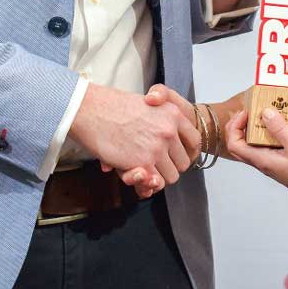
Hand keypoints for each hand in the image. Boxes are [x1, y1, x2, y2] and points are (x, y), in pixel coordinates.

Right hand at [69, 84, 200, 190]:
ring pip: (171, 177)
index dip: (185, 151)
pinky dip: (145, 183)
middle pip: (184, 162)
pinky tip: (134, 172)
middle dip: (170, 165)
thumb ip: (162, 124)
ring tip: (142, 167)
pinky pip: (154, 183)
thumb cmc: (114, 107)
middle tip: (153, 162)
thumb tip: (169, 143)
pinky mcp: (143, 163)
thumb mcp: (148, 105)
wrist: (92, 110)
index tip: (174, 154)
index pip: (195, 140)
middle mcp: (169, 130)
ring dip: (158, 176)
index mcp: (173, 113)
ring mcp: (157, 147)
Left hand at [224, 108, 287, 204]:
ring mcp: (267, 161)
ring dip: (251, 129)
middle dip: (238, 126)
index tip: (247, 113)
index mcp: (261, 160)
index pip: (234, 144)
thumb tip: (265, 112)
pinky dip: (264, 133)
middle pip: (237, 144)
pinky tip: (277, 125)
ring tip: (263, 115)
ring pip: (249, 144)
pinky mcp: (275, 160)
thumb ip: (279, 129)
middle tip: (250, 112)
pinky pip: (262, 145)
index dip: (235, 126)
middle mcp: (261, 161)